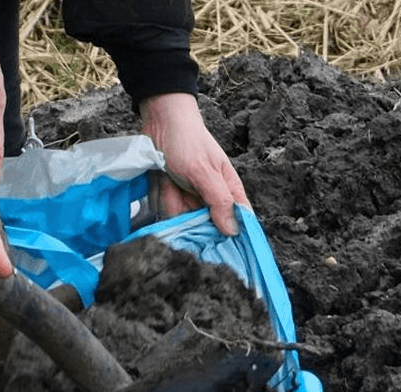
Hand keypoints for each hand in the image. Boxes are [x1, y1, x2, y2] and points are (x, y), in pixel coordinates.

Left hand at [140, 93, 249, 235]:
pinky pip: (169, 215)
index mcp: (229, 192)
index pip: (240, 223)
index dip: (237, 241)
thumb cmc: (187, 142)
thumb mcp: (204, 171)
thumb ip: (219, 200)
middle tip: (185, 206)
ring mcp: (191, 202)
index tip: (229, 258)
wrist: (159, 125)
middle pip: (209, 230)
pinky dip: (163, 204)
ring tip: (170, 184)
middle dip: (194, 226)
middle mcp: (212, 200)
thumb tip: (233, 231)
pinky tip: (162, 188)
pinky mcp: (173, 201)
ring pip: (185, 224)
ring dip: (174, 209)